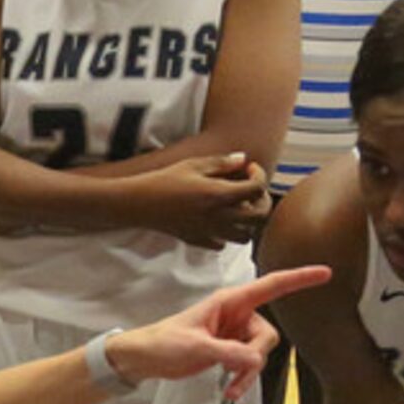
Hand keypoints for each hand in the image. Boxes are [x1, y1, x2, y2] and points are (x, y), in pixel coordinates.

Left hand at [106, 266, 332, 400]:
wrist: (146, 359)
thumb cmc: (164, 343)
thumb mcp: (195, 347)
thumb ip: (227, 352)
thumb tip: (255, 360)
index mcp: (230, 301)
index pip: (271, 286)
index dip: (299, 279)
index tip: (326, 273)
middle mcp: (237, 314)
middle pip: (267, 335)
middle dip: (256, 357)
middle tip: (234, 374)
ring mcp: (235, 333)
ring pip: (260, 353)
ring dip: (248, 374)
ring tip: (229, 388)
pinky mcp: (231, 350)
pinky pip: (250, 364)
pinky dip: (243, 378)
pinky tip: (229, 389)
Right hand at [119, 155, 271, 247]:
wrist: (141, 203)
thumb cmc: (165, 180)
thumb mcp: (193, 164)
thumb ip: (222, 162)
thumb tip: (243, 158)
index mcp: (220, 194)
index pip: (257, 188)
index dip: (259, 175)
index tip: (249, 169)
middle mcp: (219, 217)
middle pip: (260, 216)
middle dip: (262, 201)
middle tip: (251, 190)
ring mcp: (210, 232)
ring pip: (245, 235)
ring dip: (247, 222)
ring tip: (237, 208)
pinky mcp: (199, 241)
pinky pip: (223, 244)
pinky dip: (226, 234)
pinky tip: (217, 221)